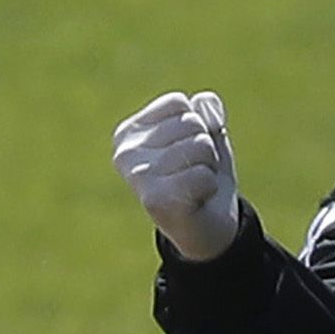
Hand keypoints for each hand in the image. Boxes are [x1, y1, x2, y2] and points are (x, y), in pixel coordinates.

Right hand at [111, 91, 242, 262]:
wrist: (207, 230)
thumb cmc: (202, 175)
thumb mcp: (208, 133)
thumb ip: (206, 110)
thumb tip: (204, 103)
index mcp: (129, 133)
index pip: (178, 103)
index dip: (198, 124)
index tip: (187, 153)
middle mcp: (125, 153)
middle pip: (191, 122)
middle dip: (206, 147)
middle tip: (193, 174)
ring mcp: (137, 177)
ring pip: (200, 146)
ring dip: (209, 167)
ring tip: (194, 186)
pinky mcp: (154, 200)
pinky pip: (202, 175)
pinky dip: (209, 187)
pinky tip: (195, 200)